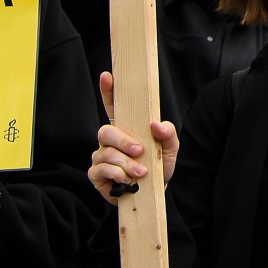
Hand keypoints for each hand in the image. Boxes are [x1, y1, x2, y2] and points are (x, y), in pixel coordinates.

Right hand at [88, 71, 177, 204]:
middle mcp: (110, 140)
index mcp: (127, 128)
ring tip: (141, 172)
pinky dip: (116, 174)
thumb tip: (155, 123)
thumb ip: (168, 133)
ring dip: (125, 163)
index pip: (113, 106)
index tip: (107, 75)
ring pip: (105, 152)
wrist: (156, 193)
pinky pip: (100, 169)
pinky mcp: (96, 174)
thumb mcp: (170, 148)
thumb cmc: (159, 166)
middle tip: (140, 151)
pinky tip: (127, 180)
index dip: (108, 91)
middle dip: (123, 141)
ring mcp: (101, 156)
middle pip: (106, 131)